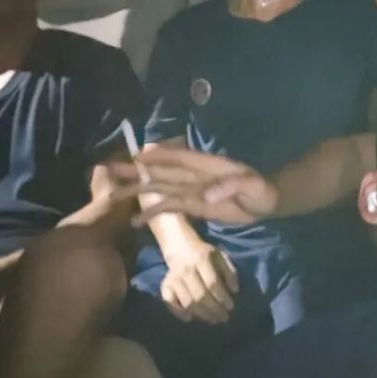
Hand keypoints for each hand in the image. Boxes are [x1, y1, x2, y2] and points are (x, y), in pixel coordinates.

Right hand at [109, 148, 278, 225]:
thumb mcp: (252, 186)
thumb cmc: (261, 190)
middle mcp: (194, 176)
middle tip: (111, 169)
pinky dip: (152, 212)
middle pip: (162, 171)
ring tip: (113, 195)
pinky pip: (169, 207)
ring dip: (138, 190)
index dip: (159, 155)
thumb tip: (206, 194)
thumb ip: (232, 186)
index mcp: (207, 166)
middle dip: (138, 170)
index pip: (180, 157)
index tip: (137, 155)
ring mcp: (191, 191)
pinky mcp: (192, 206)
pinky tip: (135, 221)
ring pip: (160, 188)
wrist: (265, 203)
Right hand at [160, 239, 238, 324]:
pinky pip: (169, 302)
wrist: (180, 247)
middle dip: (214, 310)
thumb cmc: (204, 254)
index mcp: (202, 259)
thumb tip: (234, 291)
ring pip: (188, 302)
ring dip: (202, 314)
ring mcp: (174, 278)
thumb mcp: (220, 256)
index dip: (222, 297)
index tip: (231, 307)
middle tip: (223, 318)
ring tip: (213, 320)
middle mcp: (186, 270)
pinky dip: (178, 312)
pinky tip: (190, 318)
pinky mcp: (165, 285)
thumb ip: (230, 271)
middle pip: (200, 295)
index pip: (212, 283)